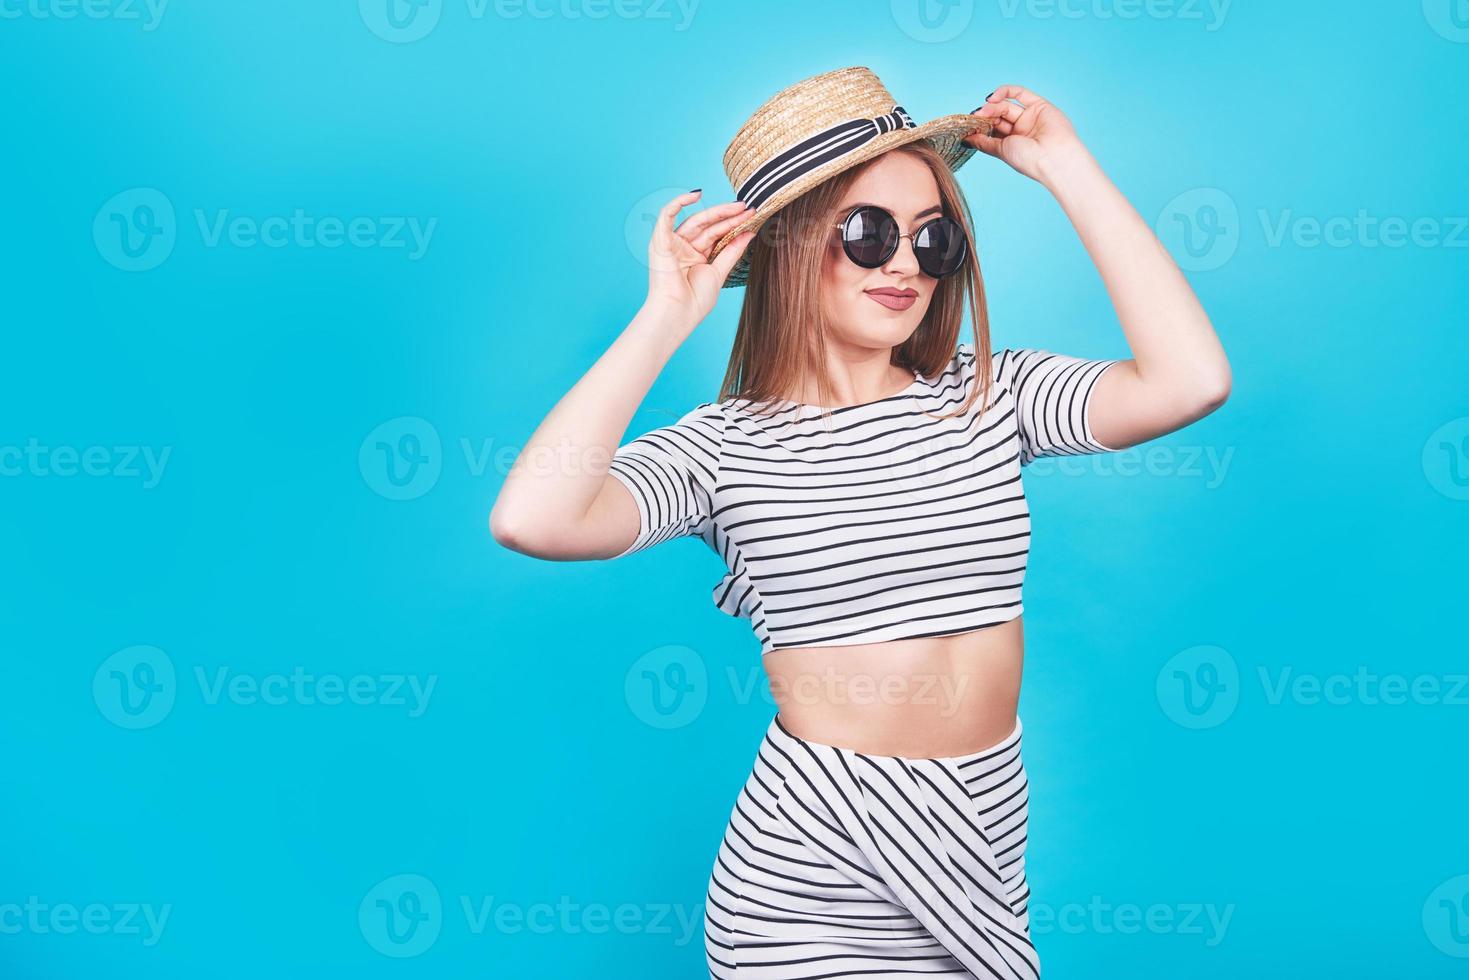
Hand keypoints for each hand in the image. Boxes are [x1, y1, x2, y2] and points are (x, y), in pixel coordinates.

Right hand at [644, 190, 754, 328]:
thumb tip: (749, 233)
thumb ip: (732, 251)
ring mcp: (672, 244)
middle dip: (729, 216)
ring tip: (739, 207)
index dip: (733, 225)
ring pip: (696, 221)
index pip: (716, 234)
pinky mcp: (660, 241)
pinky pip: (667, 215)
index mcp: (696, 256)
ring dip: (718, 212)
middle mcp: (684, 248)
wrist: (678, 313)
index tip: (751, 217)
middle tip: (749, 208)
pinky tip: (696, 194)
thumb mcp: (719, 272)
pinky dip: (678, 203)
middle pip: (709, 226)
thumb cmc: (695, 300)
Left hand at [965, 85, 1089, 183]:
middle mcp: (1022, 130)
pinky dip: (1004, 92)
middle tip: (975, 117)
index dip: (981, 126)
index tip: (968, 126)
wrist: (1053, 157)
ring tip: (983, 111)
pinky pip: (1019, 93)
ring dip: (992, 106)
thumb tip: (965, 138)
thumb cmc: (1028, 159)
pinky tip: (992, 98)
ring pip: (1006, 105)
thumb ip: (984, 142)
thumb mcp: (1001, 150)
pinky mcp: (1039, 105)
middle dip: (985, 115)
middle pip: (998, 116)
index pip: (993, 129)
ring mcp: (1030, 117)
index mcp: (1013, 143)